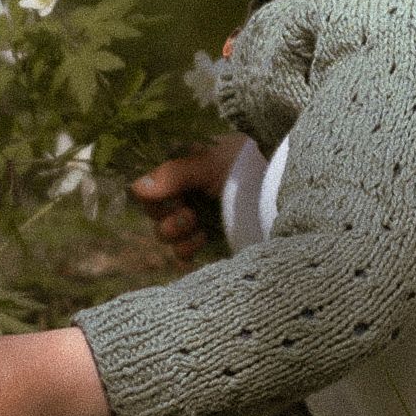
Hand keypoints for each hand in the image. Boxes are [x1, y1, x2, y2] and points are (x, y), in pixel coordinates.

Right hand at [126, 142, 237, 263]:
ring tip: (197, 227)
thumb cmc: (246, 164)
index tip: (167, 197)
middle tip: (188, 215)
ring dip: (178, 234)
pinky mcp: (210, 240)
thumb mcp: (209, 163)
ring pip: (167, 235)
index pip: (149, 186)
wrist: (279, 186)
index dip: (153, 196)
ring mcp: (198, 218)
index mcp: (182, 169)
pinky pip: (183, 253)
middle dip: (167, 216)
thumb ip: (173, 175)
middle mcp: (186, 193)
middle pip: (155, 213)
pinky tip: (204, 240)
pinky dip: (189, 249)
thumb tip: (135, 188)